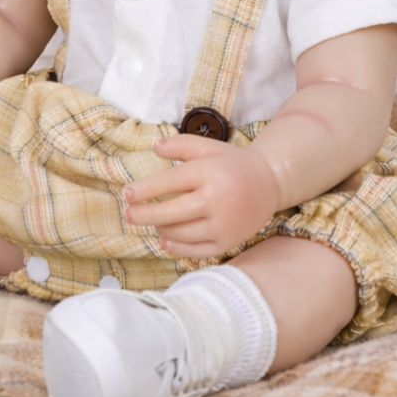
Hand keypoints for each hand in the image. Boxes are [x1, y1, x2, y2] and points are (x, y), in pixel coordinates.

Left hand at [123, 134, 279, 257]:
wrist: (269, 184)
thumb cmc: (232, 163)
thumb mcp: (208, 147)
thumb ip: (180, 145)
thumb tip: (154, 148)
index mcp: (209, 172)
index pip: (169, 182)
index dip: (145, 190)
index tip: (126, 194)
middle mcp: (216, 200)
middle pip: (171, 213)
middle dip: (144, 215)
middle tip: (128, 214)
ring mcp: (223, 224)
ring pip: (181, 233)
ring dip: (160, 228)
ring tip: (152, 222)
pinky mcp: (228, 242)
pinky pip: (196, 250)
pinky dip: (176, 247)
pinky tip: (164, 240)